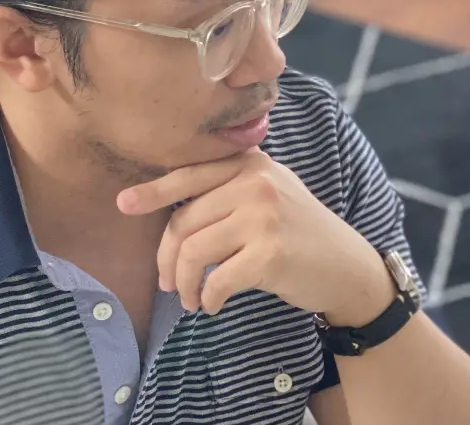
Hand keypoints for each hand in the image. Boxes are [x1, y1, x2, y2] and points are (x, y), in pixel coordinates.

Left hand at [116, 149, 394, 323]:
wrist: (346, 266)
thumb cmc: (300, 234)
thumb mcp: (270, 194)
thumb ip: (228, 190)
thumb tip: (166, 211)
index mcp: (251, 164)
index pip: (190, 176)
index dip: (153, 191)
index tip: (123, 204)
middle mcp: (256, 183)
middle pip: (184, 221)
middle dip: (167, 259)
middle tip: (168, 284)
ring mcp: (263, 216)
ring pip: (193, 252)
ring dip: (184, 284)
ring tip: (190, 300)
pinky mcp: (268, 253)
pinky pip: (216, 279)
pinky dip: (207, 298)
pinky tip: (213, 305)